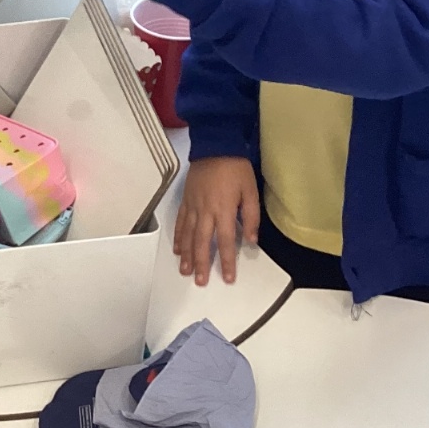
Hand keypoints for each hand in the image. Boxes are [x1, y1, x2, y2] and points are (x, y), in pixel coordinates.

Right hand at [175, 156, 260, 284]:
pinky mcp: (186, 200)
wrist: (215, 146)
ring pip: (188, 235)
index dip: (227, 261)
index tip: (228, 277)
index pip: (225, 241)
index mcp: (223, 209)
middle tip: (200, 281)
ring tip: (185, 271)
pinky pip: (180, 222)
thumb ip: (251, 217)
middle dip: (202, 264)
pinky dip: (178, 237)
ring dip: (187, 255)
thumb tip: (251, 240)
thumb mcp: (250, 191)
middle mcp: (206, 211)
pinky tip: (177, 249)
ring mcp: (193, 206)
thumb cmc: (235, 167)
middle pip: (202, 243)